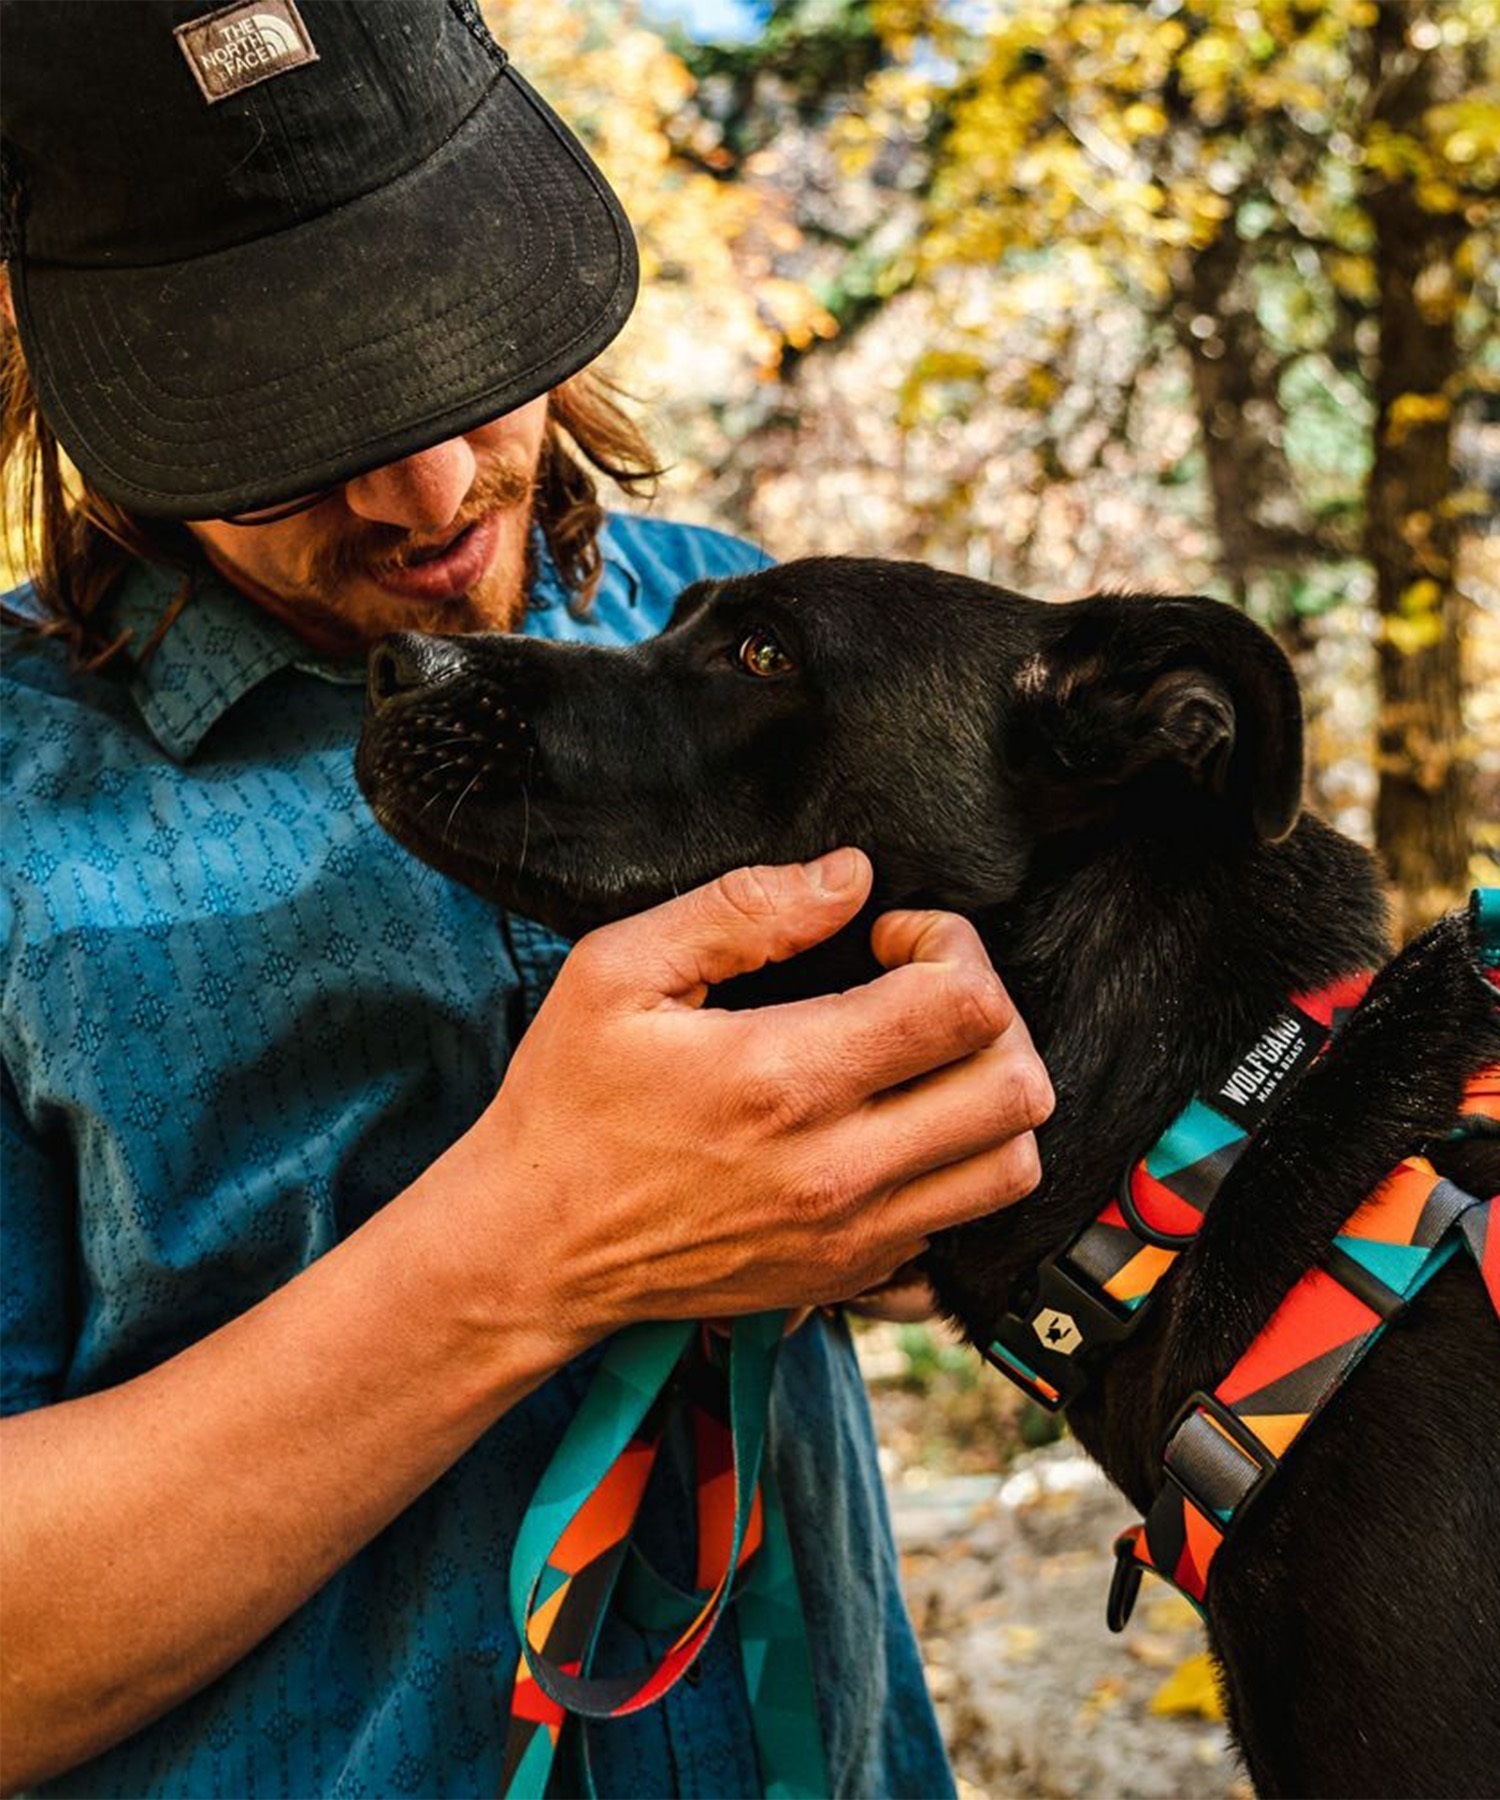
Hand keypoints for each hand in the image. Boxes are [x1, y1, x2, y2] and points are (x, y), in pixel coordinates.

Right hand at [459, 849, 1051, 1353]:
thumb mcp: (617, 972)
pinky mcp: (850, 1277)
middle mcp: (836, 1170)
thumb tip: (849, 877)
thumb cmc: (567, 1103)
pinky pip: (964, 1223)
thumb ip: (741, 911)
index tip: (889, 938)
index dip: (949, 945)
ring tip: (924, 1061)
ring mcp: (852, 1236)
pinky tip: (897, 1129)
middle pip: (1017, 1087)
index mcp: (781, 1079)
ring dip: (990, 1095)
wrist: (531, 1249)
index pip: (964, 1005)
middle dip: (992, 1013)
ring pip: (1014, 1166)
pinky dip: (957, 1168)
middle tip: (921, 992)